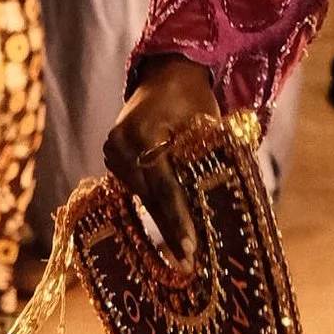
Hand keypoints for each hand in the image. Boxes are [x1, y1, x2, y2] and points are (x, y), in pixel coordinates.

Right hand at [103, 54, 224, 255]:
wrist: (166, 71)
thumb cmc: (193, 97)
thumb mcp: (206, 124)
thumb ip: (207, 161)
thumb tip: (221, 208)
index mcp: (143, 133)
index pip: (164, 186)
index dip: (178, 220)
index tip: (190, 249)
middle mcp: (120, 144)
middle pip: (150, 196)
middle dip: (170, 228)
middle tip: (188, 262)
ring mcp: (112, 150)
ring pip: (141, 195)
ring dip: (161, 219)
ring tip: (182, 252)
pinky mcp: (113, 156)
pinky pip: (135, 186)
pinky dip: (153, 204)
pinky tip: (167, 228)